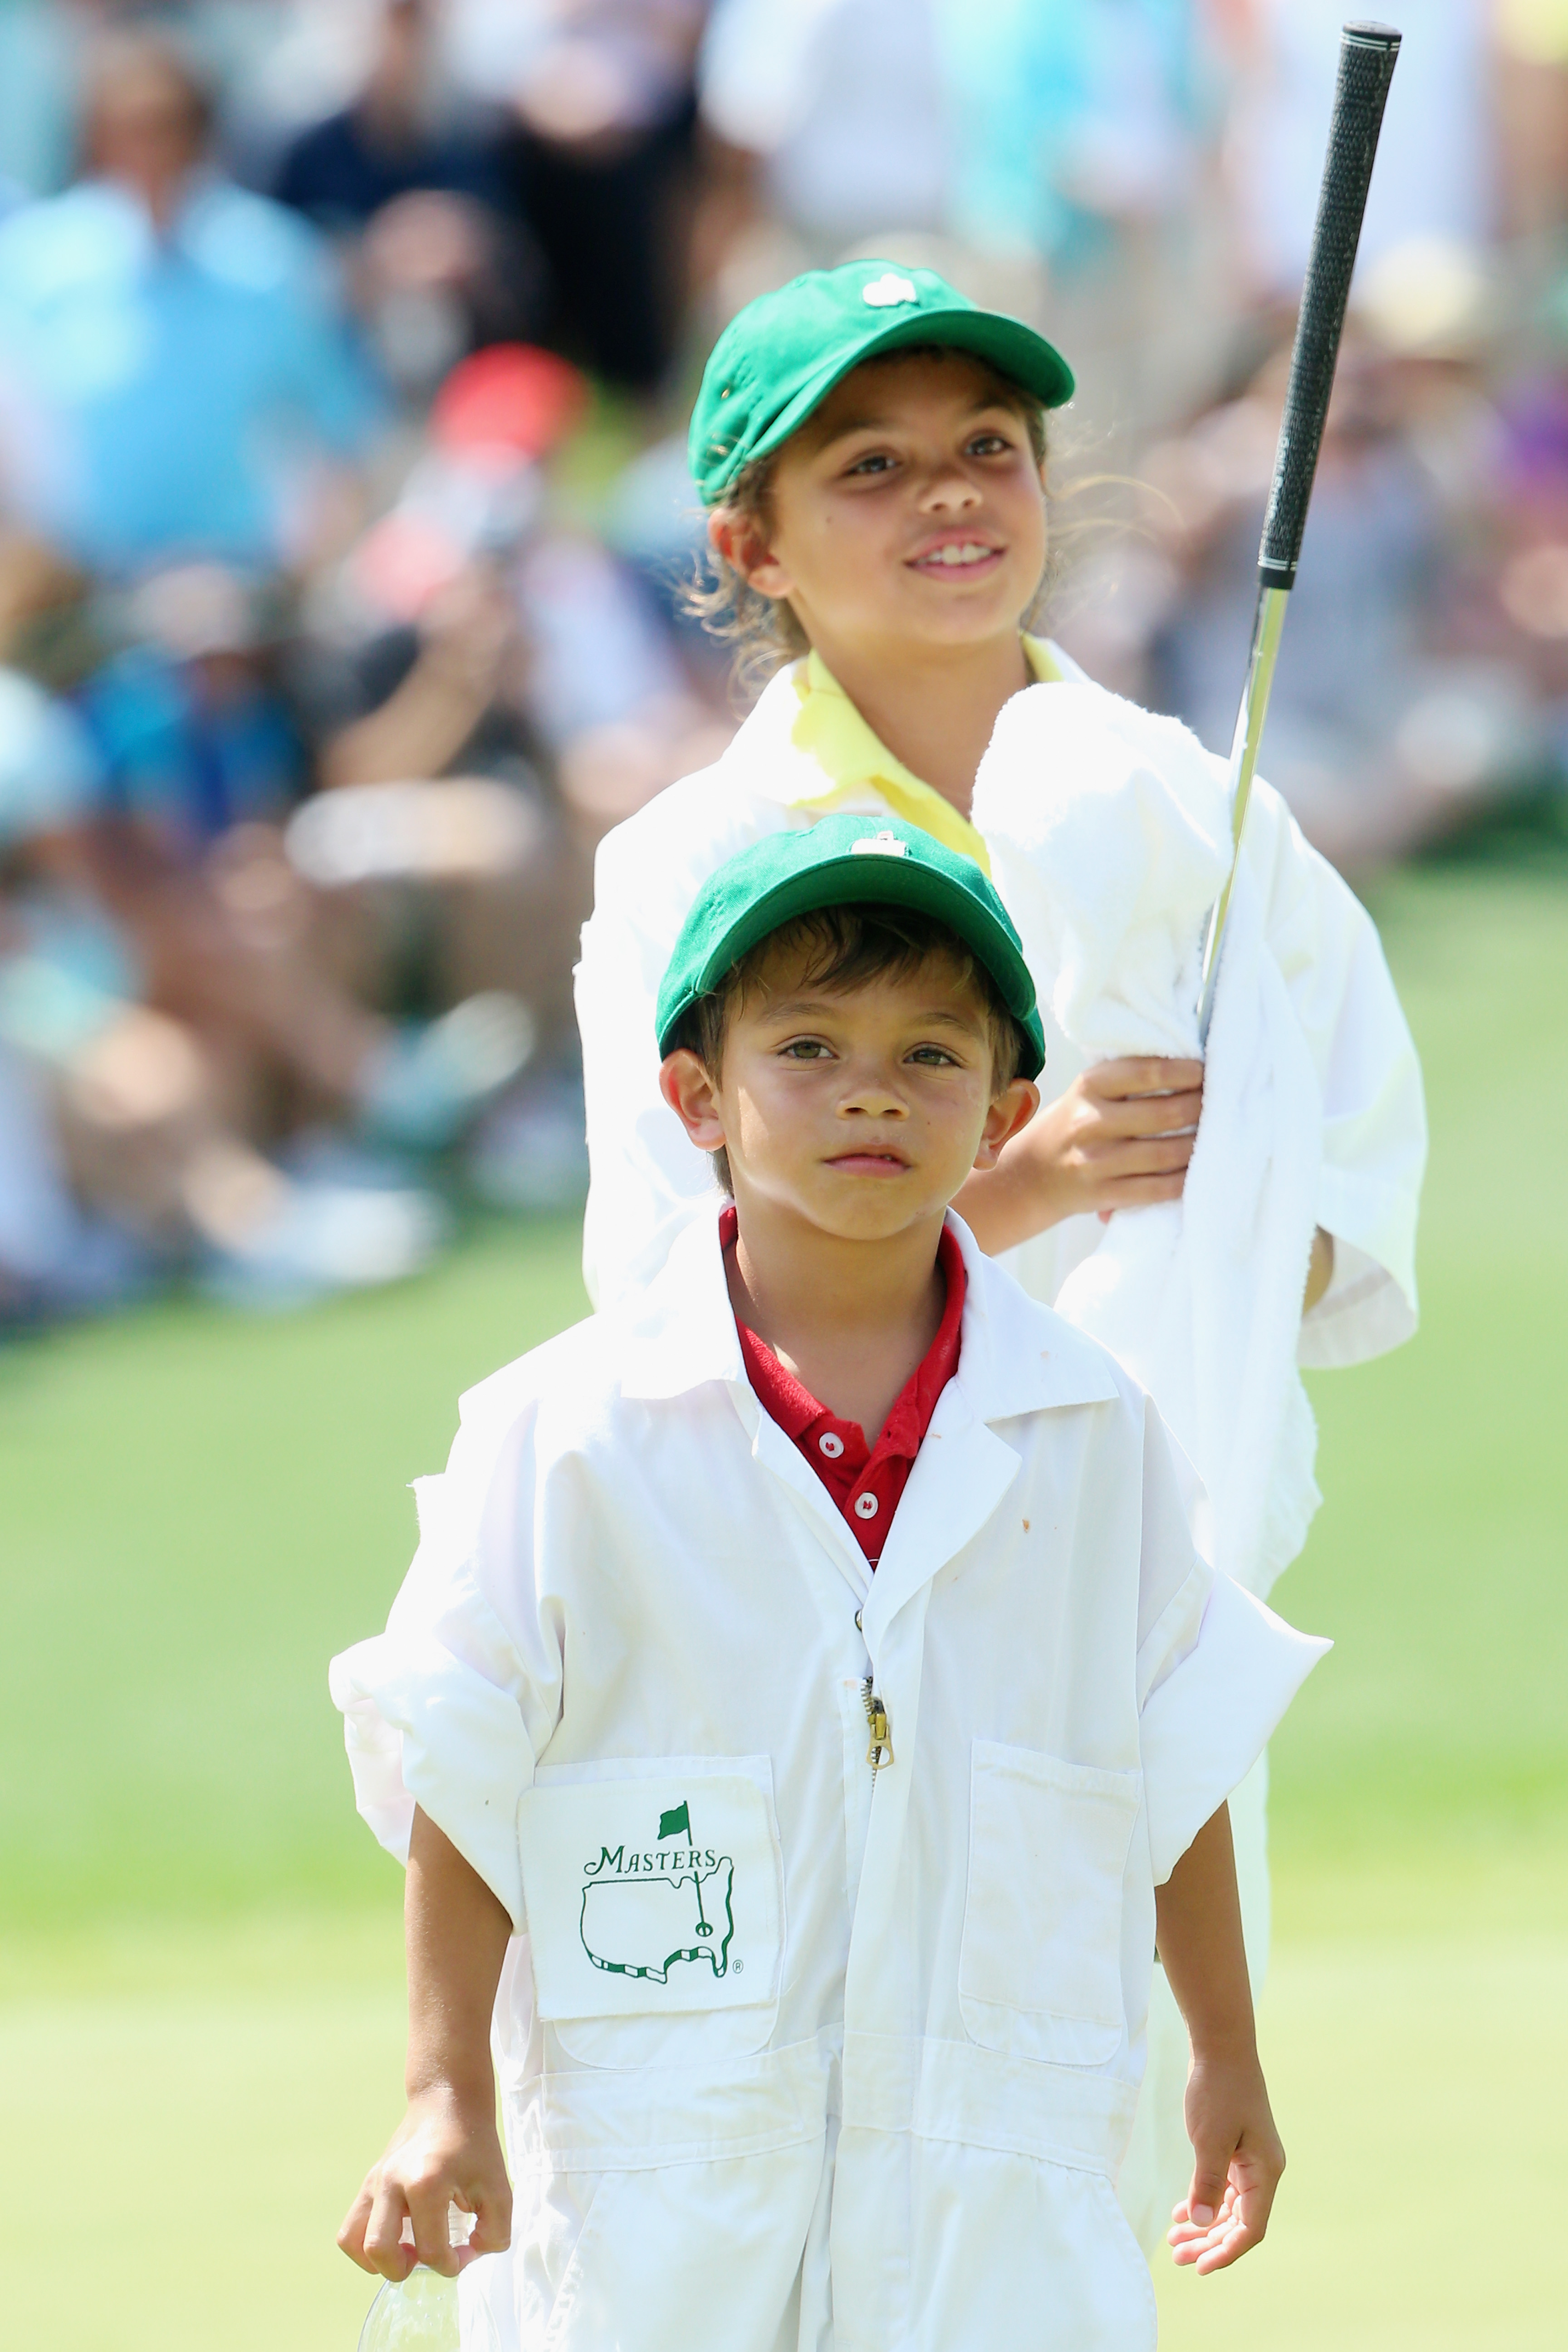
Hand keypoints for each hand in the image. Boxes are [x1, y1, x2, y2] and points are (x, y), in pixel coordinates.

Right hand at [338, 2082, 511, 2281]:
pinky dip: (365, 2245)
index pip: (430, 2250)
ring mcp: (375, 2181)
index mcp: (426, 2182)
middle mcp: (392, 2182)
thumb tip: (467, 2257)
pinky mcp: (368, 2182)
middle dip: (404, 2270)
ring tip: (405, 2250)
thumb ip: (494, 2233)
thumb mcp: (499, 2188)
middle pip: (380, 2250)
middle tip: (427, 2256)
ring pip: (353, 2240)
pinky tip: (395, 2237)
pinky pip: (350, 2227)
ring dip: (378, 2260)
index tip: (466, 2250)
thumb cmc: (475, 2144)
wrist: (447, 2101)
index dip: (452, 2263)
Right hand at [957, 1056, 1202, 1251]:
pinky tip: (1198, 1169)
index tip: (1205, 1072)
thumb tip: (1196, 1069)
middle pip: (1165, 1114)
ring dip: (1201, 1145)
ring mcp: (1096, 1162)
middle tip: (1219, 1105)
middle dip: (1202, 1108)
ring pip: (1168, 1154)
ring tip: (1216, 1136)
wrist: (1032, 1174)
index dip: (1186, 1072)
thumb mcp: (1091, 1091)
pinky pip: (1159, 1189)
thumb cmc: (1077, 1123)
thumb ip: (1131, 1078)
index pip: (1148, 1072)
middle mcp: (1090, 1122)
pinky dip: (1185, 1180)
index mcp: (1089, 1086)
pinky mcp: (1103, 1195)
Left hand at [1166, 2047, 1284, 2273]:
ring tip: (1174, 2243)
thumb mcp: (1209, 2139)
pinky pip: (1223, 2188)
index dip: (1225, 2252)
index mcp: (1265, 2172)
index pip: (1249, 2229)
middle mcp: (1263, 2171)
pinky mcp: (1237, 2149)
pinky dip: (1204, 2201)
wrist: (1220, 2046)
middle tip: (1177, 2258)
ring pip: (1229, 2207)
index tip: (1199, 2268)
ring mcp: (1251, 2160)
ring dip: (1204, 2226)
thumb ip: (1207, 2183)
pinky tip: (1180, 2213)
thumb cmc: (1217, 2090)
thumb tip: (1201, 2223)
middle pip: (1239, 2223)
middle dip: (1209, 2244)